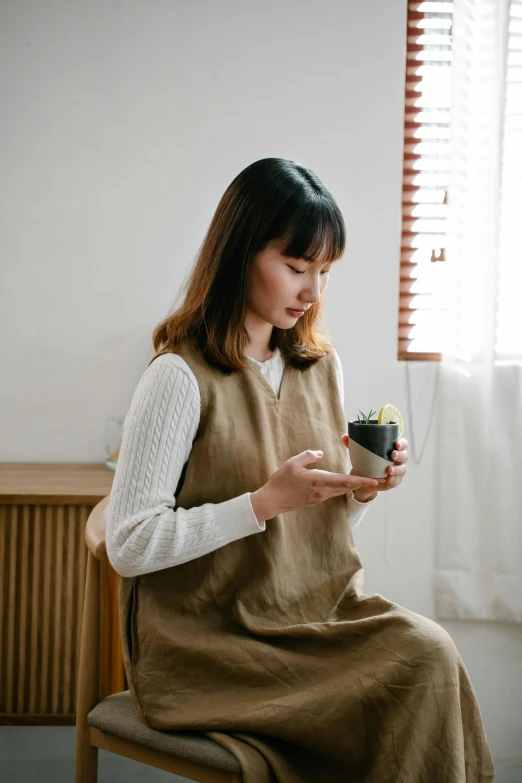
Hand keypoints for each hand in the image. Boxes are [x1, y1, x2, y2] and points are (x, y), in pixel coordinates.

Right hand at [250, 449, 380, 521]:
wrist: (272, 501)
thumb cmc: (281, 481)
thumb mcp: (292, 463)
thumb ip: (308, 456)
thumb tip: (320, 453)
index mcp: (318, 481)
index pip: (345, 481)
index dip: (362, 481)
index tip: (375, 481)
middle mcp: (322, 491)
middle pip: (348, 487)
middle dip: (364, 484)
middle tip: (380, 480)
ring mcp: (320, 497)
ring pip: (342, 491)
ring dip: (355, 486)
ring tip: (368, 481)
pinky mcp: (316, 499)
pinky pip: (334, 492)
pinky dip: (344, 488)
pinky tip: (347, 484)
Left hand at [341, 435, 408, 502]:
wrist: (364, 477)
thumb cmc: (366, 460)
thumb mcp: (360, 452)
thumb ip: (353, 444)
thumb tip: (344, 436)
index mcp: (392, 448)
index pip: (402, 444)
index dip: (402, 443)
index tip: (396, 444)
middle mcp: (397, 459)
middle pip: (404, 455)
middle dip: (400, 455)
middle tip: (392, 455)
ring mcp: (397, 470)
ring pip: (402, 469)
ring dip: (397, 469)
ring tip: (389, 469)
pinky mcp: (394, 481)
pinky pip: (396, 480)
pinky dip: (393, 479)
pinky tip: (388, 478)